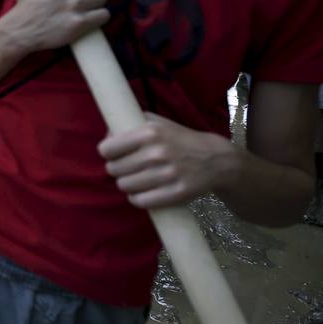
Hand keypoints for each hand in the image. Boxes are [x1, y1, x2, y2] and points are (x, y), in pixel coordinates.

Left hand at [98, 113, 234, 209]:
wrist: (215, 159)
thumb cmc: (180, 139)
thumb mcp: (158, 123)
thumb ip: (131, 124)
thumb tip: (107, 134)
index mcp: (149, 132)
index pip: (107, 149)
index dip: (107, 153)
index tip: (113, 155)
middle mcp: (156, 153)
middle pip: (113, 169)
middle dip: (117, 169)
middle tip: (126, 169)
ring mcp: (167, 174)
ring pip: (125, 186)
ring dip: (126, 184)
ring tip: (135, 180)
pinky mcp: (175, 193)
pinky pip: (140, 201)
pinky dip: (137, 198)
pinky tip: (142, 192)